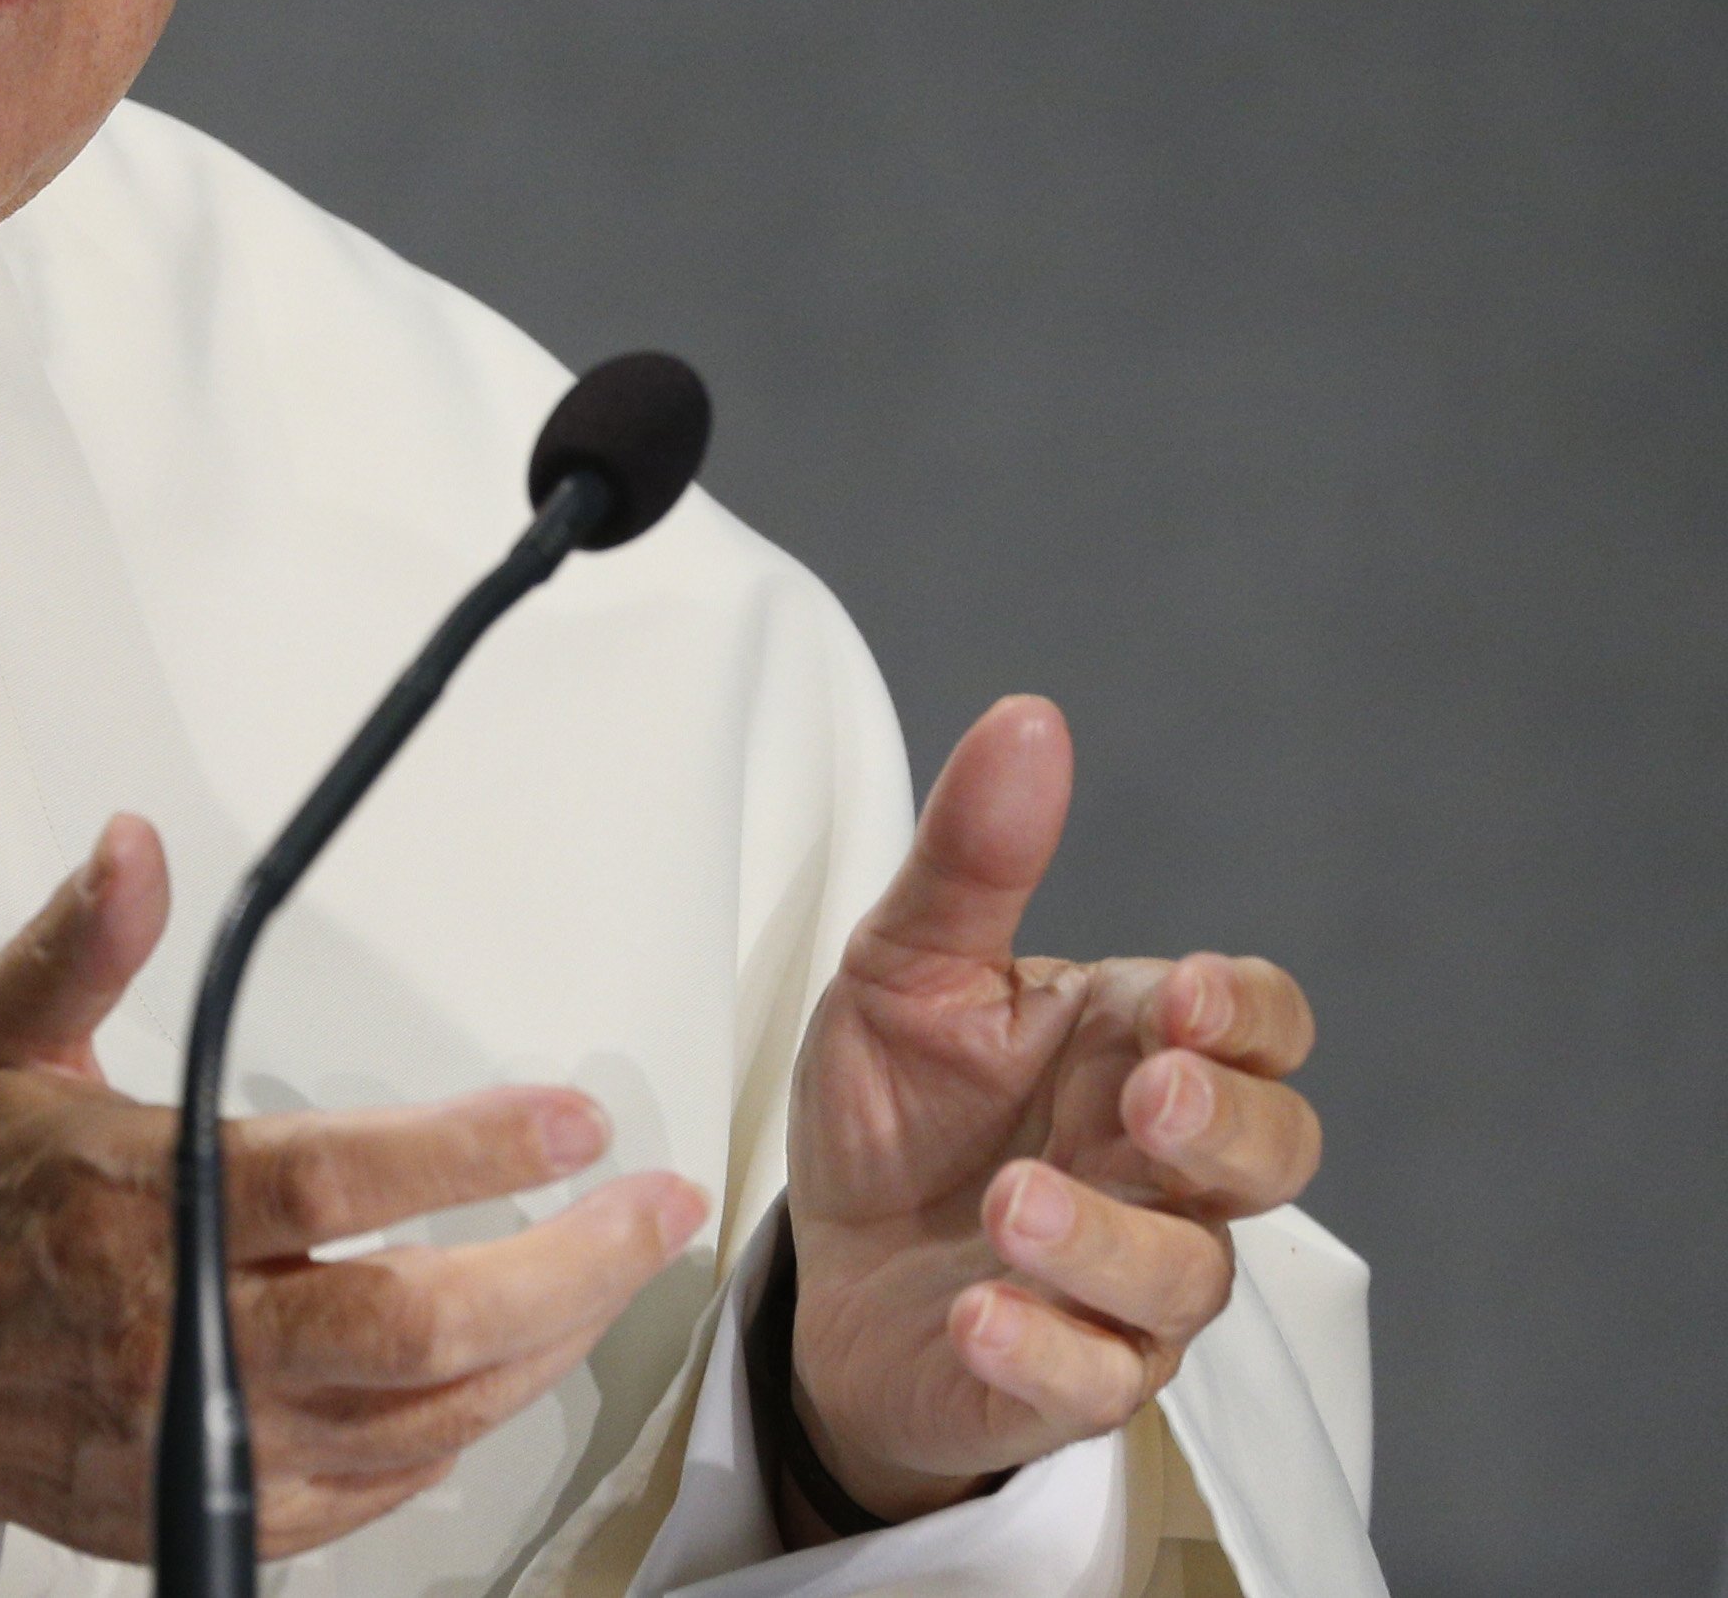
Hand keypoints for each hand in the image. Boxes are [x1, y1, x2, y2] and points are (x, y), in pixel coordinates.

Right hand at [0, 815, 709, 1562]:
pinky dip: (455, 1440)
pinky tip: (504, 1378)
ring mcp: (203, 1440)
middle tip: (657, 1214)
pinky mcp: (208, 1510)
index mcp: (136, 1207)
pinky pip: (371, 1494)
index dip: (467, 1150)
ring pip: (419, 1420)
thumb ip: (79, 946)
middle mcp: (181, 1336)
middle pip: (414, 1328)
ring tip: (615, 1279)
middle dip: (564, 1272)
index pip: (335, 1182)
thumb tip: (136, 843)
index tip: (571, 1116)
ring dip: (538, 1351)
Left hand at [783, 697, 1323, 1528]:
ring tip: (1013, 1201)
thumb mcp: (905, 967)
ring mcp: (1127, 1285)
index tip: (1176, 997)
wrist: (826, 1264)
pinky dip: (1044, 1349)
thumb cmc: (896, 1109)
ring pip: (1188, 1279)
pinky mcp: (1064, 1378)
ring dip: (1109, 1242)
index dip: (1243, 1013)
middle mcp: (1159, 1170)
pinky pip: (1096, 1383)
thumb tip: (1029, 716)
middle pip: (1272, 1152)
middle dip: (1224, 1123)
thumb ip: (971, 858)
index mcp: (1134, 1048)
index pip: (1259, 1024)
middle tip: (1144, 1092)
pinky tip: (979, 1311)